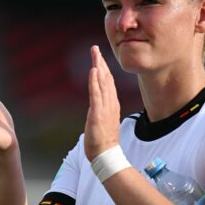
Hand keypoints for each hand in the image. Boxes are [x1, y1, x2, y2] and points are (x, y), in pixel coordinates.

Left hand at [84, 46, 120, 160]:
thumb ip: (103, 112)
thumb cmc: (104, 142)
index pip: (108, 83)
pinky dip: (94, 82)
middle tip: (95, 49)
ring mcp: (105, 108)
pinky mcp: (98, 114)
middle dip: (100, 63)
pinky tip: (93, 71)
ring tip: (95, 54)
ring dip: (98, 67)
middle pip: (106, 79)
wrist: (106, 155)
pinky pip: (96, 95)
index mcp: (112, 105)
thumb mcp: (104, 122)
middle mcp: (110, 104)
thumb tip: (98, 107)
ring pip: (102, 83)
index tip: (99, 58)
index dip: (104, 69)